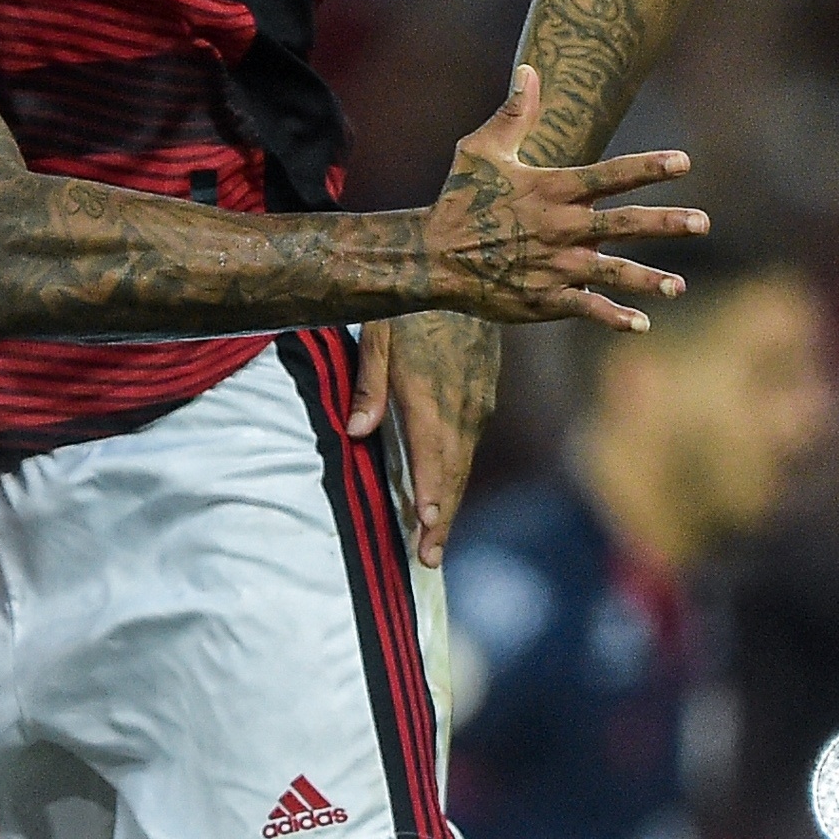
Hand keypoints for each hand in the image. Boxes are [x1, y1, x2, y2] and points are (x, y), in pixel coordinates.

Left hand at [348, 315, 499, 568]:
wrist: (465, 278)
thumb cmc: (410, 307)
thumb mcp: (377, 335)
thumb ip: (367, 385)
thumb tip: (355, 433)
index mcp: (431, 393)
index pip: (433, 454)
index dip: (431, 492)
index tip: (427, 526)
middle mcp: (460, 406)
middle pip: (452, 472)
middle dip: (441, 518)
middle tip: (428, 559)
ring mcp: (477, 403)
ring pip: (463, 463)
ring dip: (450, 503)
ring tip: (435, 543)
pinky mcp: (483, 397)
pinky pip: (469, 445)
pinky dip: (456, 475)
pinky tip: (444, 496)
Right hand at [418, 66, 698, 328]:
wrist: (433, 256)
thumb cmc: (459, 198)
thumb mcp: (481, 150)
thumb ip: (513, 114)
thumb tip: (529, 71)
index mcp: (551, 189)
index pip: (610, 175)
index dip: (648, 168)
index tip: (684, 163)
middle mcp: (561, 227)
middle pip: (624, 223)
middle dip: (665, 222)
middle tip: (702, 222)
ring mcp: (556, 266)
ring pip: (614, 271)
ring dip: (649, 279)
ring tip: (678, 286)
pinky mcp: (546, 298)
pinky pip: (587, 308)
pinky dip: (614, 317)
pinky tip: (642, 325)